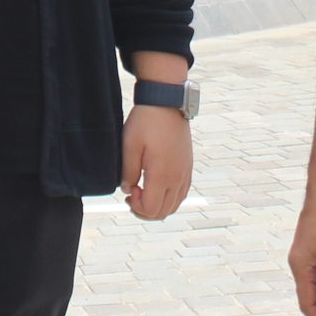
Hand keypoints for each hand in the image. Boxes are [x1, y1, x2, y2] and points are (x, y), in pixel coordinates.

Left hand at [120, 105, 190, 219]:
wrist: (166, 102)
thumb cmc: (146, 122)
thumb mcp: (129, 145)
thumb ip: (127, 172)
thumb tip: (128, 190)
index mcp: (162, 175)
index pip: (151, 209)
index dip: (136, 207)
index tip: (129, 190)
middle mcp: (177, 178)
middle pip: (163, 212)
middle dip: (144, 210)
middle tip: (132, 194)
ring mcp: (185, 173)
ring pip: (173, 206)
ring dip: (157, 205)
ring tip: (142, 191)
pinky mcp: (188, 167)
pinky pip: (181, 194)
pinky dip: (168, 198)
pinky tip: (156, 186)